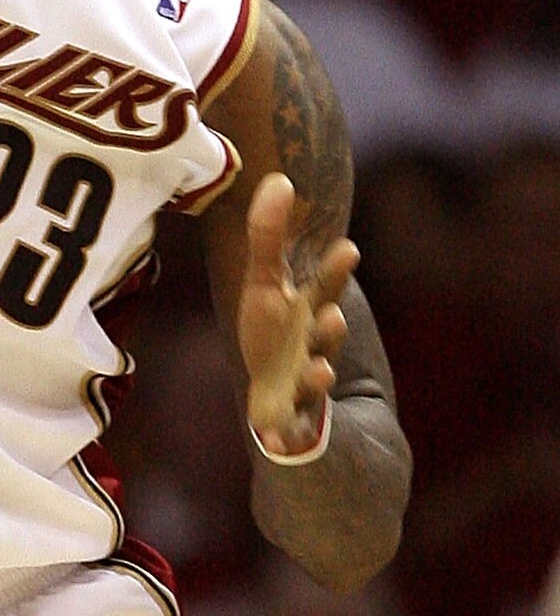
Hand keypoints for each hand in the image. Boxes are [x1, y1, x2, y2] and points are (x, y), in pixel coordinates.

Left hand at [237, 173, 357, 459]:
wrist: (286, 402)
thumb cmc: (277, 335)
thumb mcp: (266, 286)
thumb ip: (269, 236)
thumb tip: (278, 178)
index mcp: (310, 313)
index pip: (326, 288)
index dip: (336, 272)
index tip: (348, 249)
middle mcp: (314, 347)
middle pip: (326, 337)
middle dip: (331, 327)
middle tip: (333, 315)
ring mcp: (306, 385)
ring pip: (315, 382)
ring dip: (318, 377)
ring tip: (319, 370)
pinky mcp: (292, 420)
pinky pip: (292, 429)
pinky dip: (285, 433)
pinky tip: (273, 436)